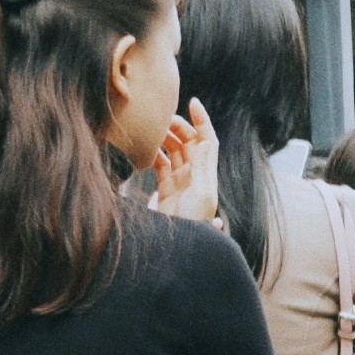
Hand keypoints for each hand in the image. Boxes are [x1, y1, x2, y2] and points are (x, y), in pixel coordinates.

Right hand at [150, 97, 218, 221]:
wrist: (176, 251)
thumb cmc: (193, 225)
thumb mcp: (200, 196)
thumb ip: (201, 168)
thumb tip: (204, 140)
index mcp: (206, 175)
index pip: (207, 141)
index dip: (202, 120)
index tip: (192, 102)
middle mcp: (194, 178)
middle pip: (189, 143)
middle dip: (179, 126)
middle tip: (162, 118)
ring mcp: (179, 184)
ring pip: (174, 152)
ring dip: (166, 138)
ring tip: (153, 129)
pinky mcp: (165, 192)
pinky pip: (161, 166)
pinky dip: (155, 154)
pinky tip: (146, 149)